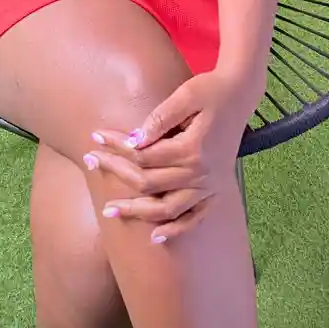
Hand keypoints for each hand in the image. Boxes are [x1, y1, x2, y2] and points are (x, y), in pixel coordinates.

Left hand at [86, 69, 257, 243]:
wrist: (240, 94)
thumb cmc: (210, 90)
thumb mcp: (186, 95)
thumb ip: (160, 118)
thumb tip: (134, 140)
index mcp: (192, 149)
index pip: (143, 155)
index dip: (116, 146)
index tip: (96, 136)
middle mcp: (201, 173)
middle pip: (148, 183)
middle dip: (115, 172)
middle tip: (89, 162)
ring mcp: (209, 185)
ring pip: (167, 209)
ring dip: (136, 212)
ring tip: (109, 211)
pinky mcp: (216, 190)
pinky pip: (196, 218)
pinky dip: (176, 229)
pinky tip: (155, 237)